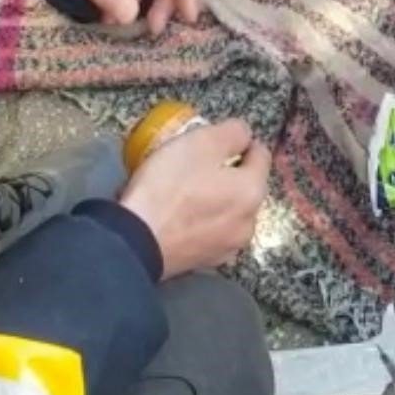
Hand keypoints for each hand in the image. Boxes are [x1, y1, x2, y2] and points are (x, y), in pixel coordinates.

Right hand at [120, 120, 270, 276]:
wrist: (134, 241)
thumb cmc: (169, 186)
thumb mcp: (202, 142)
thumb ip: (233, 132)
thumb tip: (245, 135)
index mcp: (252, 191)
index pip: (260, 153)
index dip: (238, 141)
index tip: (213, 141)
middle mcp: (249, 223)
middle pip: (245, 184)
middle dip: (227, 172)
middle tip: (194, 164)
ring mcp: (228, 247)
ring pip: (228, 209)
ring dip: (215, 197)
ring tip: (184, 190)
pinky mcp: (206, 262)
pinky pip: (210, 230)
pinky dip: (201, 220)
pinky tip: (179, 215)